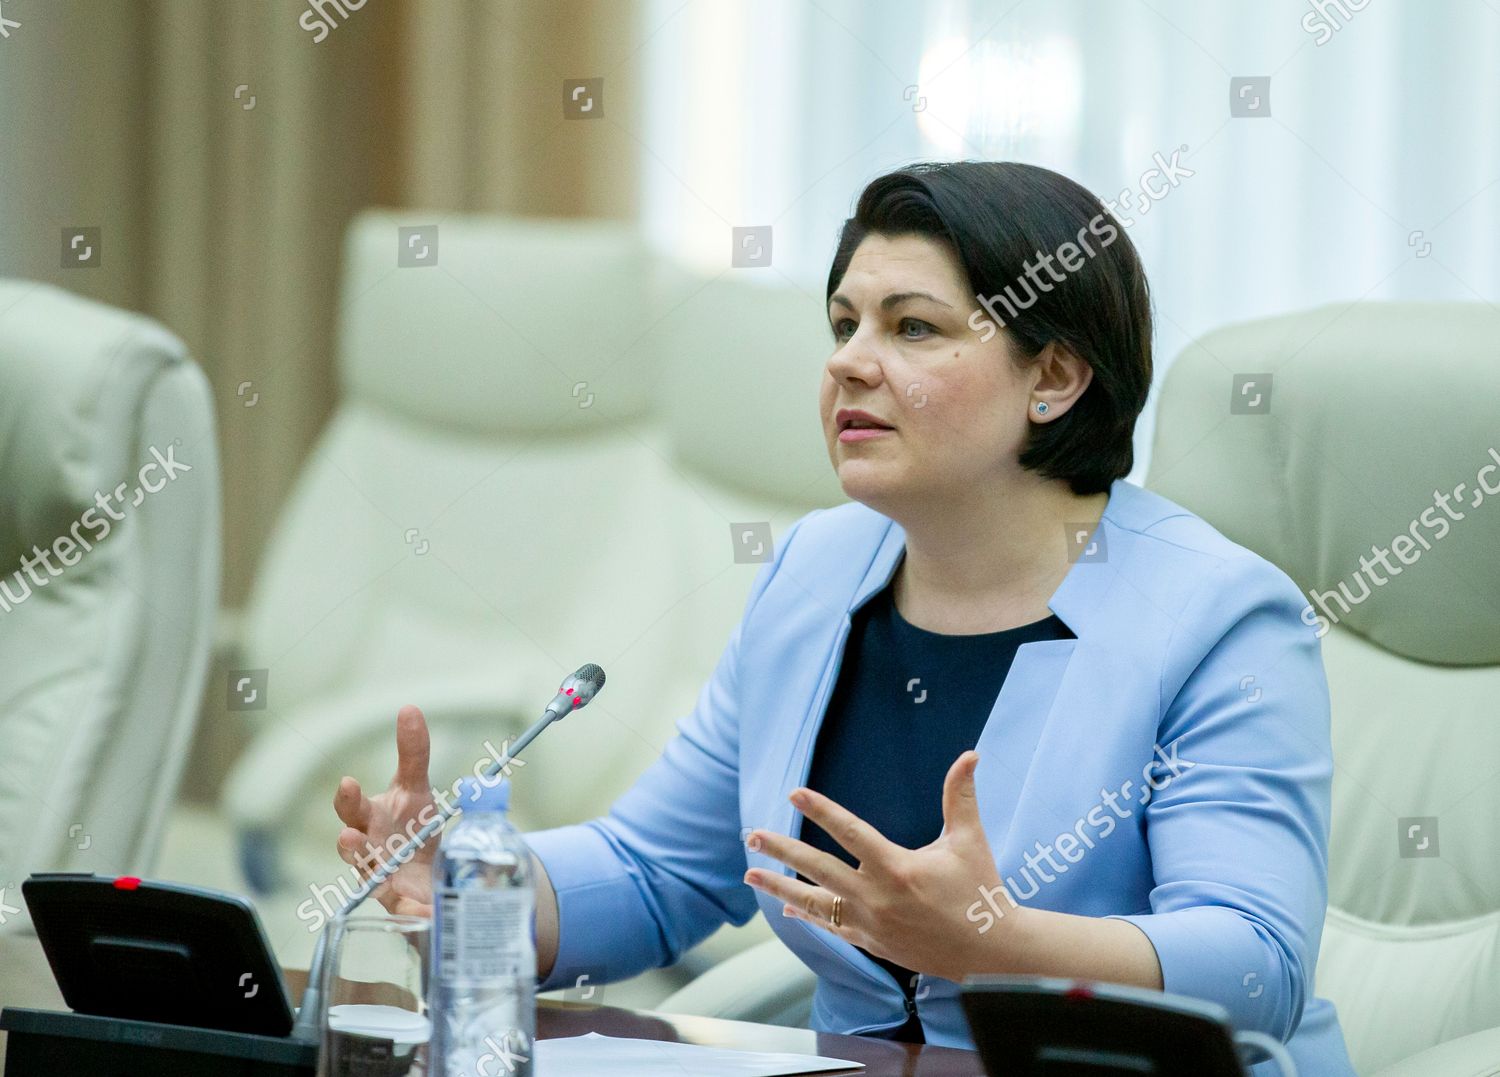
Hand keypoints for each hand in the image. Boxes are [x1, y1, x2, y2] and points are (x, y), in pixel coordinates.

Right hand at [332, 704, 438, 918]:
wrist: (430, 871)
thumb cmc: (412, 826)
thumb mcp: (416, 788)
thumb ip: (413, 752)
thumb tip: (409, 708)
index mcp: (371, 820)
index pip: (352, 807)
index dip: (347, 799)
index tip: (348, 783)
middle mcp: (370, 851)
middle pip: (353, 849)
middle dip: (350, 844)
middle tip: (349, 835)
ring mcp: (382, 880)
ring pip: (372, 880)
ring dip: (373, 876)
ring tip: (379, 872)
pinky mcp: (401, 905)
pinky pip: (403, 912)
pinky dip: (412, 913)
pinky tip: (425, 912)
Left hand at [742, 750, 1019, 982]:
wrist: (990, 953)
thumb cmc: (980, 891)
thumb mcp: (970, 840)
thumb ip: (960, 796)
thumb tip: (969, 754)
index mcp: (897, 868)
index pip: (850, 832)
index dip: (821, 810)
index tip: (795, 793)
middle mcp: (877, 897)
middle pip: (818, 869)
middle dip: (782, 851)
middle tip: (752, 836)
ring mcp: (870, 923)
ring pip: (815, 903)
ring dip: (780, 887)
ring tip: (751, 875)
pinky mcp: (872, 943)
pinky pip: (831, 927)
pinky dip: (807, 915)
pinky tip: (786, 907)